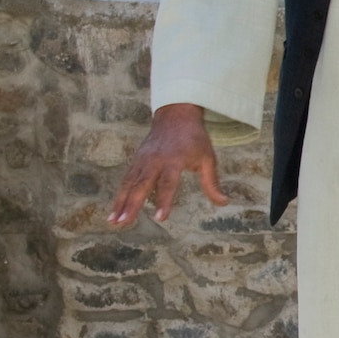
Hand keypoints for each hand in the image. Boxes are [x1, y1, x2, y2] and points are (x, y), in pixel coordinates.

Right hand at [109, 103, 225, 225]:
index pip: (168, 183)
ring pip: (129, 183)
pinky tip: (115, 211)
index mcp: (174, 160)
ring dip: (120, 203)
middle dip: (132, 205)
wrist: (176, 115)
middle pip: (142, 185)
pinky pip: (126, 179)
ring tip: (114, 222)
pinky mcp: (136, 160)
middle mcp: (155, 160)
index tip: (160, 218)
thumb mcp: (208, 158)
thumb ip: (212, 182)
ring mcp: (143, 159)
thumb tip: (223, 203)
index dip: (164, 201)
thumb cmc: (194, 138)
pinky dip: (120, 195)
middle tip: (124, 222)